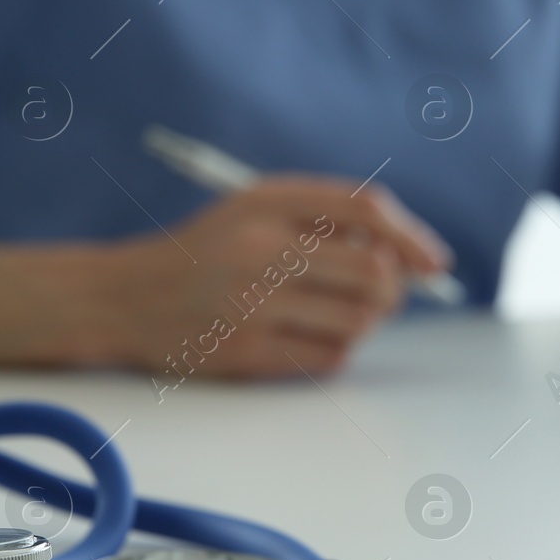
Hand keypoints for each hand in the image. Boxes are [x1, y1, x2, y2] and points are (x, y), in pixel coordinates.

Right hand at [109, 177, 452, 379]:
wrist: (124, 298)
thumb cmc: (206, 253)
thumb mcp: (254, 212)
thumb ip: (322, 219)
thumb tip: (404, 254)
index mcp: (268, 200)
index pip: (365, 210)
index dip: (411, 238)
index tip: (435, 263)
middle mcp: (260, 247)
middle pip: (373, 273)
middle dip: (393, 291)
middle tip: (382, 296)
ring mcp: (251, 302)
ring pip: (358, 321)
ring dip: (363, 324)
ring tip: (333, 315)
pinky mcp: (245, 351)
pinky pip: (328, 359)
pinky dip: (333, 352)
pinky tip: (304, 339)